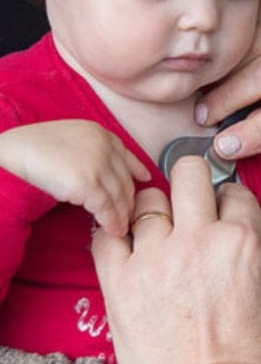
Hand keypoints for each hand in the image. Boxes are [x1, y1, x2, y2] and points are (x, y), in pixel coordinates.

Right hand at [0, 120, 149, 234]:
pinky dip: (112, 222)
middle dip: (128, 199)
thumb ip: (87, 150)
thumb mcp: (65, 141)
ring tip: (121, 229)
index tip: (144, 178)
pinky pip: (107, 208)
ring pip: (119, 195)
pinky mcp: (88, 184)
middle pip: (124, 178)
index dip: (135, 168)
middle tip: (129, 215)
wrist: (6, 155)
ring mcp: (97, 164)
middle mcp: (103, 146)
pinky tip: (112, 231)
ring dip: (122, 215)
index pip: (124, 153)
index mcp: (98, 132)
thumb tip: (102, 171)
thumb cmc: (28, 149)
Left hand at [91, 155, 260, 363]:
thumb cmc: (255, 362)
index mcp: (242, 241)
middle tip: (193, 202)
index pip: (235, 191)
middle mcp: (198, 240)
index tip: (226, 214)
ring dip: (156, 211)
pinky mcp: (119, 284)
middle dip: (194, 180)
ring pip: (147, 200)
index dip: (232, 201)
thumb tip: (248, 245)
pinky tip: (126, 243)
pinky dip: (114, 233)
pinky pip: (105, 236)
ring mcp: (154, 259)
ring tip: (159, 232)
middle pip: (189, 172)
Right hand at [197, 0, 260, 158]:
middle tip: (204, 117)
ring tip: (205, 93)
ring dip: (224, 71)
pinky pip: (251, 20)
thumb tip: (237, 135)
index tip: (225, 145)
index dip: (260, 129)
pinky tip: (217, 64)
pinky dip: (231, 45)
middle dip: (231, 97)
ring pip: (255, 42)